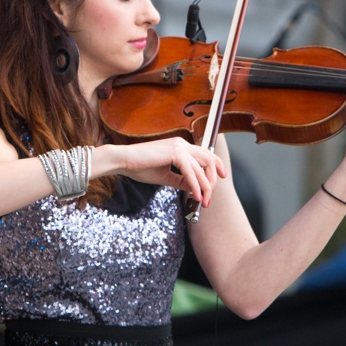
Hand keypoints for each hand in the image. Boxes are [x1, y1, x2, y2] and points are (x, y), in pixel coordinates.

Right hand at [109, 137, 226, 204]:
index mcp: (180, 146)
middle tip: (209, 197)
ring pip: (202, 167)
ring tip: (203, 201)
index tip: (222, 178)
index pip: (206, 153)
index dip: (217, 165)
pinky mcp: (175, 153)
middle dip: (212, 180)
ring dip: (205, 186)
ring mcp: (179, 146)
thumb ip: (182, 181)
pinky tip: (195, 196)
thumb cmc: (141, 167)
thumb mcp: (166, 176)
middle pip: (208, 160)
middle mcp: (182, 144)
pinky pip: (191, 172)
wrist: (123, 161)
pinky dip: (195, 186)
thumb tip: (195, 189)